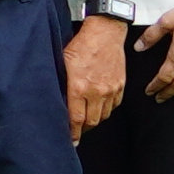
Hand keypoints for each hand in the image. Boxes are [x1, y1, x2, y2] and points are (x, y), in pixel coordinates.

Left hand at [61, 12, 128, 139]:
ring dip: (94, 121)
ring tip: (86, 121)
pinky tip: (98, 107)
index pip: (76, 119)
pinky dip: (106, 110)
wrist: (105, 32)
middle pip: (91, 122)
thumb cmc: (81, 45)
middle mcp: (96, 92)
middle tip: (77, 132)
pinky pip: (114, 106)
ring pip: (103, 116)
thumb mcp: (63, 62)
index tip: (71, 141)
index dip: (73, 133)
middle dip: (83, 130)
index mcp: (79, 87)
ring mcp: (110, 90)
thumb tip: (53, 100)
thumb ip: (61, 83)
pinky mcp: (120, 86)